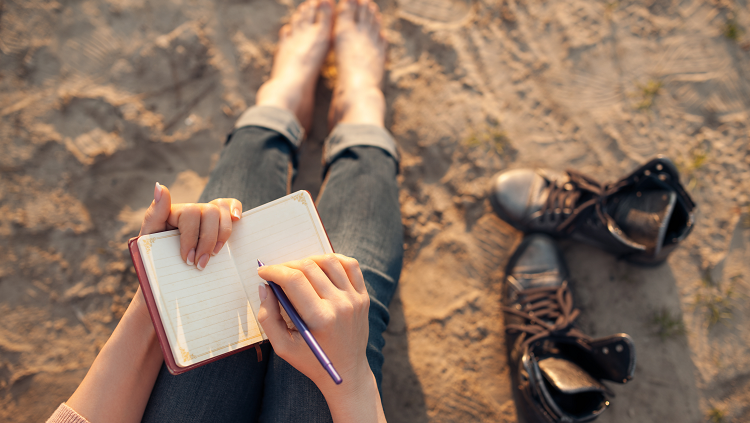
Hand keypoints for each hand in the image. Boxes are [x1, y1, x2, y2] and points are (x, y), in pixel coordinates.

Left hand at [139, 182, 242, 269]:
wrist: (163, 271)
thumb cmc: (156, 254)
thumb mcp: (149, 237)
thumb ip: (154, 213)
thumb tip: (160, 186)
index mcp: (174, 211)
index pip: (189, 214)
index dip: (191, 238)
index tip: (187, 259)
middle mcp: (192, 209)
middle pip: (209, 213)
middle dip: (207, 241)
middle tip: (200, 264)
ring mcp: (206, 213)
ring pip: (221, 212)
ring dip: (221, 236)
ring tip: (213, 255)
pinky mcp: (218, 220)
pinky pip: (230, 205)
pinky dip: (236, 208)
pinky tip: (236, 219)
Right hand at [257, 254, 371, 393]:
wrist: (347, 372)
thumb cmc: (311, 361)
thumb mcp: (282, 346)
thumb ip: (268, 316)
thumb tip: (264, 286)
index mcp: (320, 318)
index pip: (294, 280)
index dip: (274, 271)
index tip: (263, 271)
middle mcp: (341, 305)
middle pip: (309, 267)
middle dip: (287, 265)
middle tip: (276, 273)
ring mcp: (355, 299)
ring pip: (329, 261)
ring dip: (308, 260)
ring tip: (296, 270)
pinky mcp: (363, 296)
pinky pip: (351, 265)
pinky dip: (334, 260)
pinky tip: (320, 267)